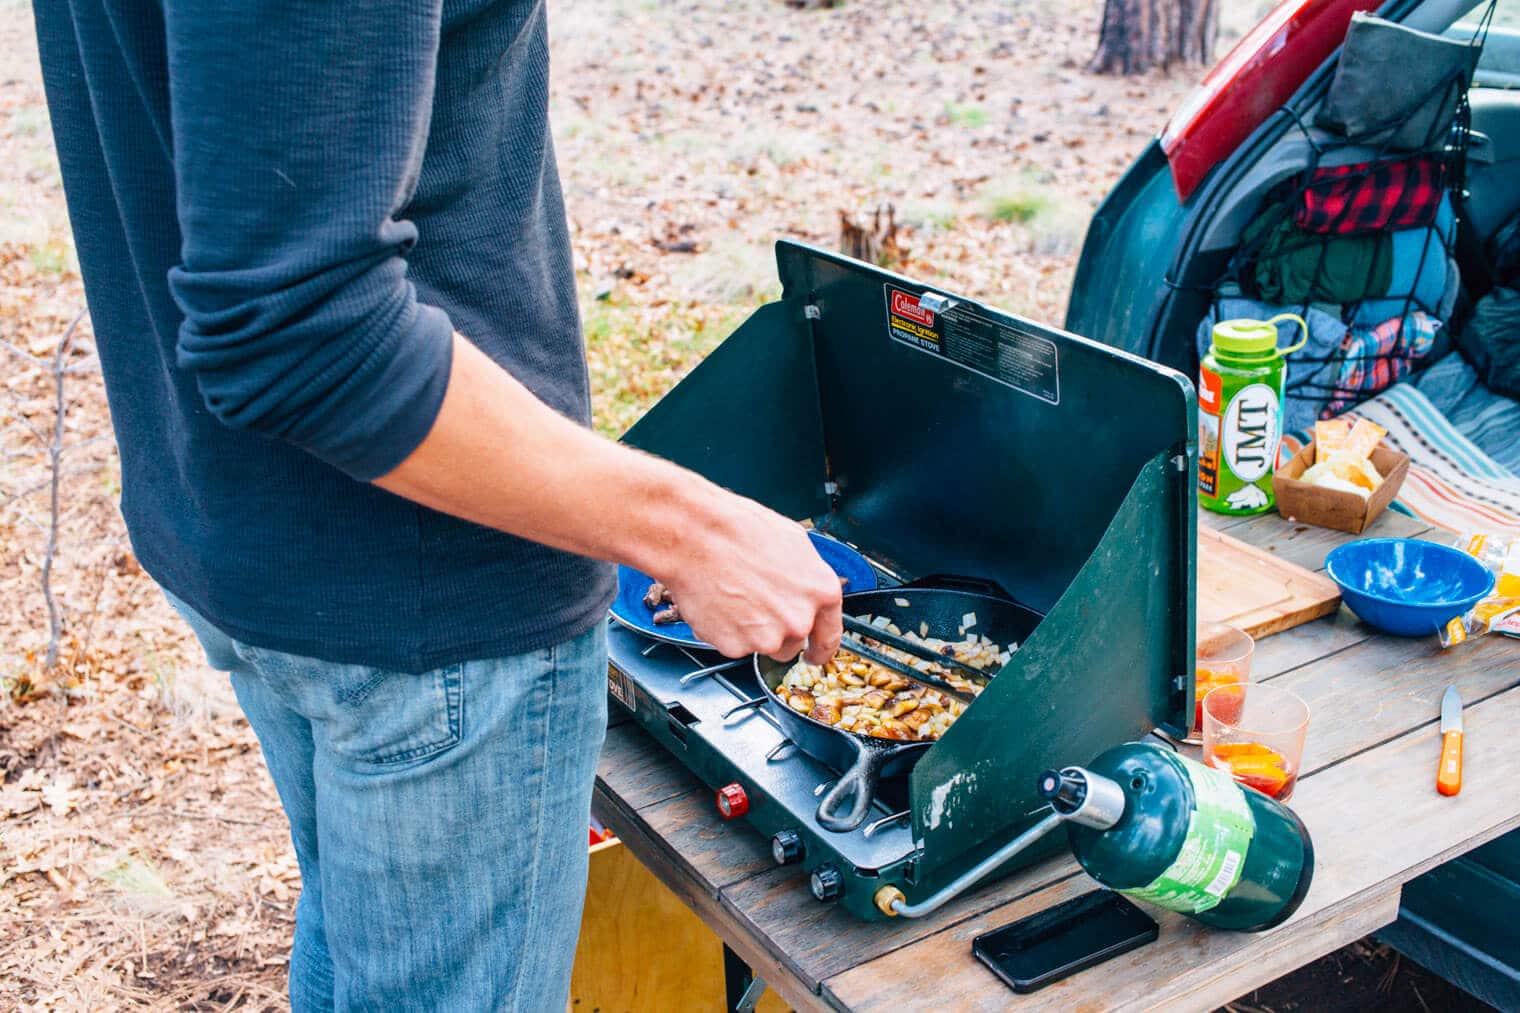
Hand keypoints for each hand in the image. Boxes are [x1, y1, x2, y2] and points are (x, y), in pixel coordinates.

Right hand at [653, 488, 841, 663]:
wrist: (696, 536)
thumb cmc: (739, 530)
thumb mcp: (792, 542)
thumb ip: (806, 577)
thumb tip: (804, 588)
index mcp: (821, 592)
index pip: (830, 635)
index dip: (821, 648)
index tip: (814, 653)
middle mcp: (799, 620)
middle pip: (793, 643)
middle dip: (777, 630)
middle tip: (755, 605)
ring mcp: (767, 637)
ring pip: (763, 646)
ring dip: (752, 631)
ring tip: (734, 597)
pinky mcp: (735, 646)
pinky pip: (733, 645)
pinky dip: (725, 631)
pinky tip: (719, 603)